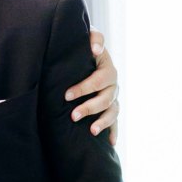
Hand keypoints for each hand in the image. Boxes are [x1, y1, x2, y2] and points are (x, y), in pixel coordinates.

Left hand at [65, 29, 119, 144]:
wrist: (89, 53)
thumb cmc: (84, 46)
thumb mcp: (87, 37)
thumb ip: (94, 37)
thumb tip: (96, 48)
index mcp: (107, 68)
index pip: (97, 80)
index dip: (83, 88)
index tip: (66, 95)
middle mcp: (113, 84)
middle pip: (105, 99)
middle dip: (89, 108)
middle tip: (73, 115)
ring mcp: (113, 97)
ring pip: (112, 111)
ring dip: (103, 122)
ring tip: (92, 131)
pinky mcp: (111, 107)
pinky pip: (115, 121)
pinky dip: (114, 132)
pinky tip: (111, 143)